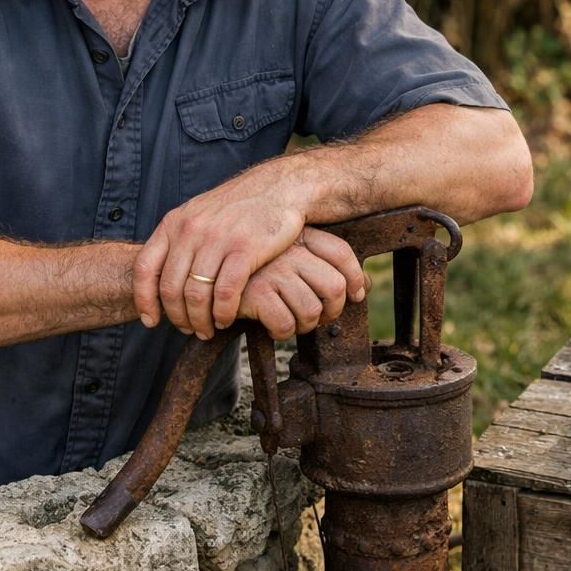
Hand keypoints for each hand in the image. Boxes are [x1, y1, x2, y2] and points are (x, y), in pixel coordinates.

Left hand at [133, 169, 365, 337]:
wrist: (279, 188)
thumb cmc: (240, 208)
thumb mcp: (200, 214)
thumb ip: (180, 240)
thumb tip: (162, 275)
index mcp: (174, 222)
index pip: (144, 267)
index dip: (144, 299)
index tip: (152, 321)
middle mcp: (191, 230)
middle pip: (170, 288)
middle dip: (177, 317)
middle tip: (188, 330)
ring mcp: (218, 238)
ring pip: (196, 294)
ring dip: (200, 320)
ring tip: (208, 330)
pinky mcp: (245, 249)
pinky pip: (225, 292)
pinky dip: (222, 313)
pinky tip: (226, 319)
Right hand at [226, 228, 368, 338]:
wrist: (205, 264)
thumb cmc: (251, 265)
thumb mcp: (288, 252)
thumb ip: (323, 262)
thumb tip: (365, 286)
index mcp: (299, 236)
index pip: (342, 253)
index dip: (356, 278)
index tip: (356, 295)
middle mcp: (290, 251)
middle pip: (335, 287)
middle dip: (331, 311)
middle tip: (317, 318)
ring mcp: (275, 271)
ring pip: (312, 310)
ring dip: (304, 326)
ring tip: (290, 322)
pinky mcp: (257, 293)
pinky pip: (285, 324)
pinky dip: (281, 333)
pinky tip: (270, 326)